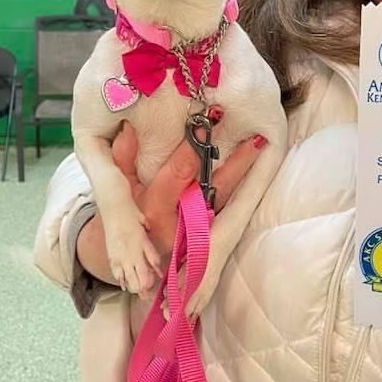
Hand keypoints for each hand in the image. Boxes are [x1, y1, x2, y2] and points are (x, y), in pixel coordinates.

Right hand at [76, 107, 266, 296]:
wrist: (140, 258)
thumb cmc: (131, 216)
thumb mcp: (122, 191)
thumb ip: (123, 160)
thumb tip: (128, 128)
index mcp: (155, 210)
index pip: (178, 174)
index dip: (192, 149)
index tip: (204, 123)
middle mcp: (183, 221)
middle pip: (213, 187)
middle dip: (234, 162)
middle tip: (253, 138)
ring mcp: (202, 228)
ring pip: (227, 196)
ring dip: (244, 170)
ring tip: (259, 144)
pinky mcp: (214, 231)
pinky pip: (231, 204)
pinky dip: (242, 184)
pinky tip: (256, 163)